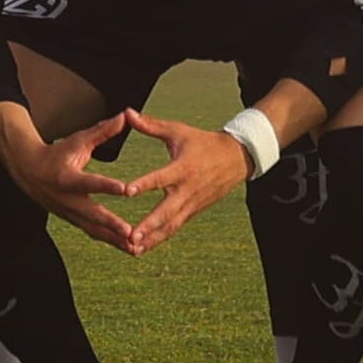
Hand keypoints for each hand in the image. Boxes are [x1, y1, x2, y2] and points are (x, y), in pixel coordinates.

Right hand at [0, 111, 153, 251]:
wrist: (28, 171)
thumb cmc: (57, 152)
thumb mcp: (77, 140)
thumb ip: (102, 131)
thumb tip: (124, 116)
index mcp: (68, 178)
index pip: (90, 183)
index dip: (108, 186)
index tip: (126, 190)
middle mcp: (67, 200)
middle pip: (92, 215)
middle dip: (112, 226)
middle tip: (131, 233)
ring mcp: (69, 213)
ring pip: (94, 230)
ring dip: (114, 240)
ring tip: (136, 248)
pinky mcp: (73, 220)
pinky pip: (93, 233)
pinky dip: (110, 241)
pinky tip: (128, 248)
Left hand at [107, 111, 252, 252]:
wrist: (236, 159)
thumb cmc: (202, 142)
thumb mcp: (178, 131)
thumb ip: (151, 125)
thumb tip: (127, 112)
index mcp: (183, 168)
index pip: (161, 178)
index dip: (144, 184)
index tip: (127, 191)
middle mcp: (187, 189)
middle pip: (167, 211)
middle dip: (148, 225)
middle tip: (130, 236)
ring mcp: (191, 204)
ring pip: (171, 225)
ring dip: (152, 238)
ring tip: (132, 249)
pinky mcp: (193, 211)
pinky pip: (175, 228)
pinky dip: (159, 238)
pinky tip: (143, 248)